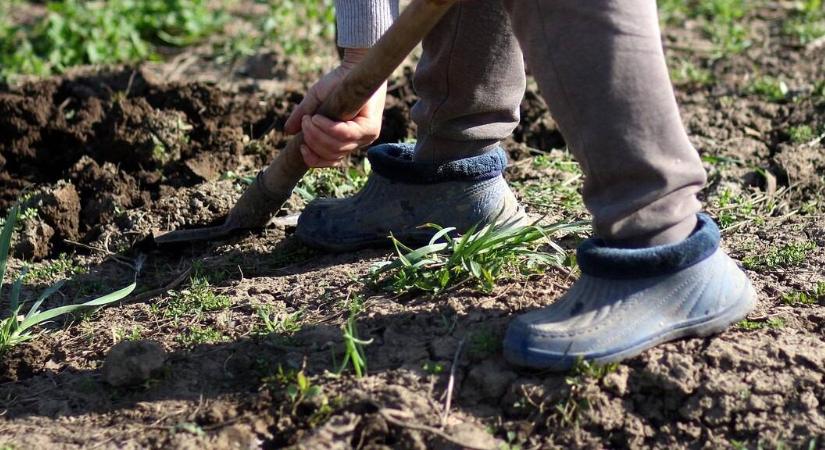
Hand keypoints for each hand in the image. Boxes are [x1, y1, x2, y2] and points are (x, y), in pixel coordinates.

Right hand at [284, 49, 386, 167]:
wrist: (354, 65)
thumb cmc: (336, 82)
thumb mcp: (315, 101)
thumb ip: (303, 116)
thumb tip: (287, 131)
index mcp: (346, 141)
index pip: (330, 161)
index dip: (314, 159)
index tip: (301, 147)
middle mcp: (358, 142)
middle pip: (331, 155)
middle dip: (312, 141)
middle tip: (305, 123)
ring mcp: (366, 137)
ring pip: (337, 147)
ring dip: (316, 134)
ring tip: (309, 119)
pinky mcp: (370, 128)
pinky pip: (344, 135)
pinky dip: (327, 128)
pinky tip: (317, 118)